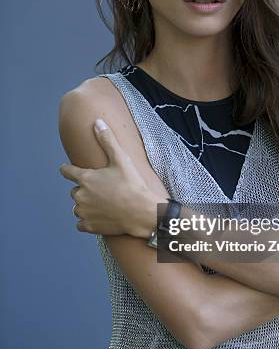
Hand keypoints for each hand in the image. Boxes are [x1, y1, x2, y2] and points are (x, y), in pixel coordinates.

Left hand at [59, 119, 162, 237]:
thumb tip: (97, 122)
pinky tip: (99, 217)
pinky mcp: (89, 226)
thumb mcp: (121, 159)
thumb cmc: (132, 184)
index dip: (67, 169)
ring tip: (102, 204)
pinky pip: (80, 223)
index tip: (67, 169)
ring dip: (85, 205)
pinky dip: (87, 221)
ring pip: (77, 207)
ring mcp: (84, 212)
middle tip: (102, 190)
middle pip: (74, 191)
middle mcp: (80, 195)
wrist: (141, 212)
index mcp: (85, 178)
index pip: (67, 171)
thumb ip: (107, 140)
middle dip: (84, 189)